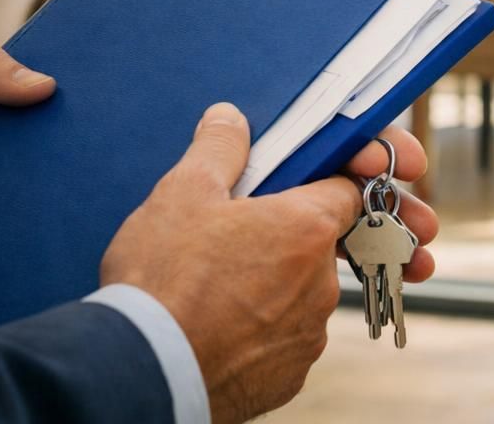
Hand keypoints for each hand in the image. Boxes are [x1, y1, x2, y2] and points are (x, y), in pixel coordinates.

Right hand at [100, 104, 437, 423]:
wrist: (142, 372)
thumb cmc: (162, 280)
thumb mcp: (183, 194)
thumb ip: (218, 149)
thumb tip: (230, 118)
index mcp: (307, 227)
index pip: (350, 189)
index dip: (346, 176)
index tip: (347, 173)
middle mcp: (320, 282)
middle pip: (332, 243)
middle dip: (324, 233)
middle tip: (309, 233)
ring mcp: (309, 332)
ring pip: (309, 292)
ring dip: (288, 281)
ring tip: (243, 280)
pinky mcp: (288, 375)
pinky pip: (289, 338)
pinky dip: (270, 327)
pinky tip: (235, 321)